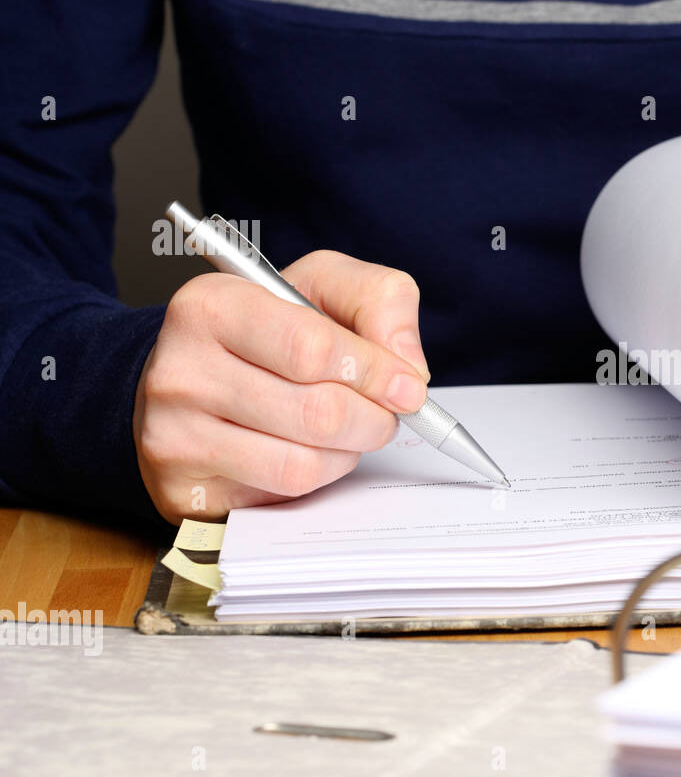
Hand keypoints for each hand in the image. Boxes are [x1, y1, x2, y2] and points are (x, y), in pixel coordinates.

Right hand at [133, 250, 431, 523]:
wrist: (193, 377)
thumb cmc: (268, 329)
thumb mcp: (322, 285)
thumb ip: (378, 301)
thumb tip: (408, 367)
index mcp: (212, 305)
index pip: (312, 348)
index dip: (376, 372)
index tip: (408, 385)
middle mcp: (181, 370)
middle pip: (317, 412)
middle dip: (374, 418)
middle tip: (386, 412)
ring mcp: (175, 435)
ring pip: (304, 462)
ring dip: (349, 449)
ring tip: (348, 428)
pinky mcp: (187, 488)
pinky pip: (284, 491)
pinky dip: (320, 474)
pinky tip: (315, 449)